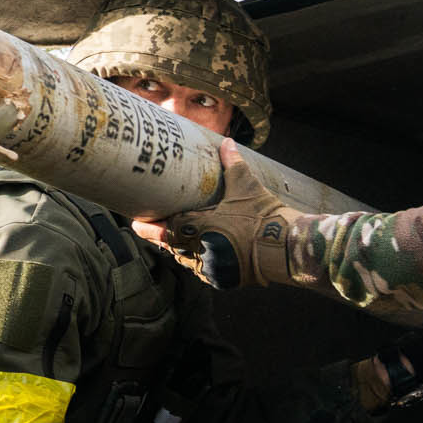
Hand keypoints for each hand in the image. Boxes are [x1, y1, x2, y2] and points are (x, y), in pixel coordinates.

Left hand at [143, 141, 297, 288]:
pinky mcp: (223, 280)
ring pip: (187, 260)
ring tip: (181, 238)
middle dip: (167, 237)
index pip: (164, 230)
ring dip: (183, 250)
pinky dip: (202, 261)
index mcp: (199, 227)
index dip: (149, 228)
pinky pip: (204, 271)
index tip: (136, 224)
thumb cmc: (263, 215)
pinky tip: (203, 252)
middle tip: (158, 227)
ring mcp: (211, 268)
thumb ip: (232, 164)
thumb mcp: (246, 186)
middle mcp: (200, 250)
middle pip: (173, 246)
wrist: (286, 247)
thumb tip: (227, 142)